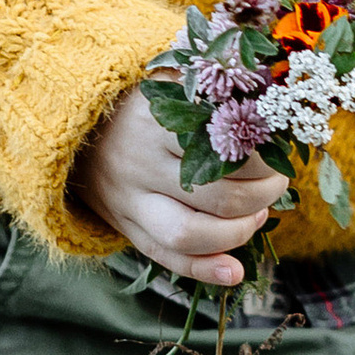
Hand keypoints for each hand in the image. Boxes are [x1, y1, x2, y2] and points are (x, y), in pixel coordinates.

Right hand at [74, 84, 287, 285]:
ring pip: (191, 233)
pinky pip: (166, 257)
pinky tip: (236, 272)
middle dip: (262, 196)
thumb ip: (213, 86)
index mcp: (157, 122)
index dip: (262, 160)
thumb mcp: (170, 83)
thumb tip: (271, 84)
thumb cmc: (141, 105)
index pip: (222, 149)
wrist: (76, 131)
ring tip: (259, 214)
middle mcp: (142, 165)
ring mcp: (131, 201)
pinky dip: (204, 270)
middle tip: (276, 183)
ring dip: (240, 232)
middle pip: (217, 197)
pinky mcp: (127, 227)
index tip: (278, 153)